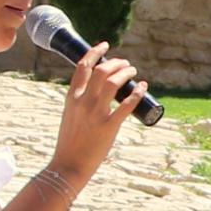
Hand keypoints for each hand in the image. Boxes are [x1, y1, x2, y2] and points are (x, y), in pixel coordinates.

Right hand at [50, 46, 140, 180]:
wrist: (68, 165)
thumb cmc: (70, 142)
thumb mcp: (70, 115)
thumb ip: (79, 102)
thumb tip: (94, 92)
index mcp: (71, 98)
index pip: (82, 67)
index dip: (94, 52)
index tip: (105, 45)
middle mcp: (83, 102)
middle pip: (101, 70)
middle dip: (116, 62)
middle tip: (126, 64)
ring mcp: (95, 113)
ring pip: (113, 82)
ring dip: (126, 73)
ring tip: (133, 72)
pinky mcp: (108, 126)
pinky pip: (126, 104)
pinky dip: (137, 93)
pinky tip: (143, 87)